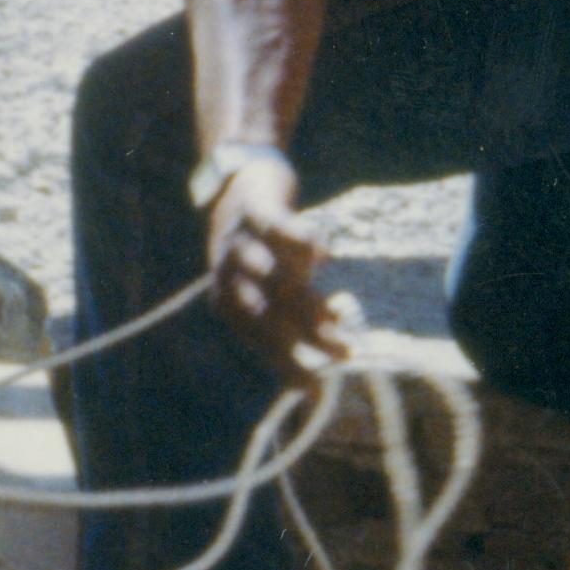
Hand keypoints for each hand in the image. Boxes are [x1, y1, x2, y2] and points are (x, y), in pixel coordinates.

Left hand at [200, 144, 345, 388]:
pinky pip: (277, 228)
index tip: (316, 388)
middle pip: (266, 313)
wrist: (240, 181)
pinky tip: (325, 255)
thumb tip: (331, 357)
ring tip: (338, 315)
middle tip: (342, 352)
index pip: (258, 342)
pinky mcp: (254, 208)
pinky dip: (300, 241)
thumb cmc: (264, 248)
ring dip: (306, 299)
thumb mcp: (269, 287)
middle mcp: (227, 273)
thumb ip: (292, 319)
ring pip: (273, 277)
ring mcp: (239, 240)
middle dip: (304, 338)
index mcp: (227, 300)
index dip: (287, 364)